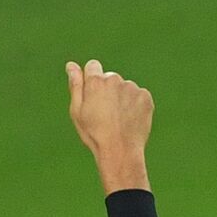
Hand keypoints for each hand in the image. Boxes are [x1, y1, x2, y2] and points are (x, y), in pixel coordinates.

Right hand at [66, 59, 152, 193]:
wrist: (121, 151)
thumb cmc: (95, 134)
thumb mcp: (77, 111)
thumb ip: (76, 85)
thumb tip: (71, 65)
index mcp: (95, 82)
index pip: (93, 66)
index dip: (92, 80)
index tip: (93, 95)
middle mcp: (114, 80)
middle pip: (109, 78)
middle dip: (107, 90)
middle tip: (106, 113)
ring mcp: (131, 88)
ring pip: (125, 87)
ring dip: (122, 98)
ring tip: (119, 119)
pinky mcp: (145, 97)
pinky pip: (139, 95)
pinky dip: (136, 104)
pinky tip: (130, 119)